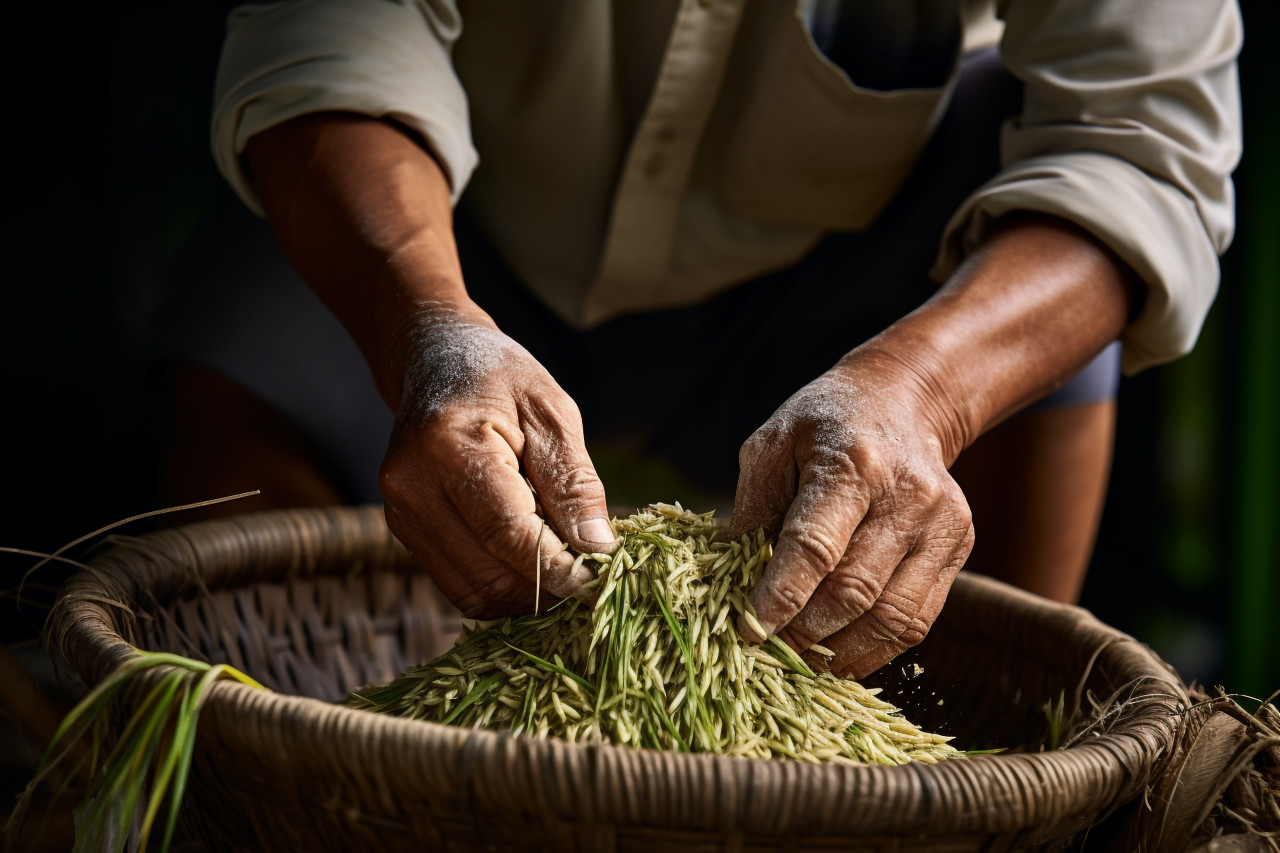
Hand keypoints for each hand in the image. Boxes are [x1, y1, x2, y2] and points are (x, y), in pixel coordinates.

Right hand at [379, 307, 617, 617]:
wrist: (435, 359)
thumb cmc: (501, 378)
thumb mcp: (553, 411)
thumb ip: (574, 481)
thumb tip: (598, 547)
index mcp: (450, 445)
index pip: (507, 531)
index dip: (557, 568)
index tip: (601, 581)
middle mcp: (413, 486)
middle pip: (490, 571)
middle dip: (547, 585)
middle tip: (592, 572)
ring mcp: (401, 512)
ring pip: (475, 590)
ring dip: (526, 593)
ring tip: (564, 563)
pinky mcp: (404, 529)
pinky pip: (461, 584)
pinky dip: (503, 586)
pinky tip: (531, 561)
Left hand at [730, 345, 974, 678]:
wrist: (903, 400)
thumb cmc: (824, 425)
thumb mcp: (774, 444)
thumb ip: (753, 507)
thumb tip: (727, 574)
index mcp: (851, 462)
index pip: (814, 547)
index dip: (781, 595)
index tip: (749, 629)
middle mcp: (905, 494)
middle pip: (853, 589)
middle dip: (805, 632)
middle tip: (768, 651)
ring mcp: (940, 524)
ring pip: (891, 617)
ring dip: (841, 652)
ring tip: (801, 661)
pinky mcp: (958, 546)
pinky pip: (917, 620)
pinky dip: (875, 649)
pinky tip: (839, 655)